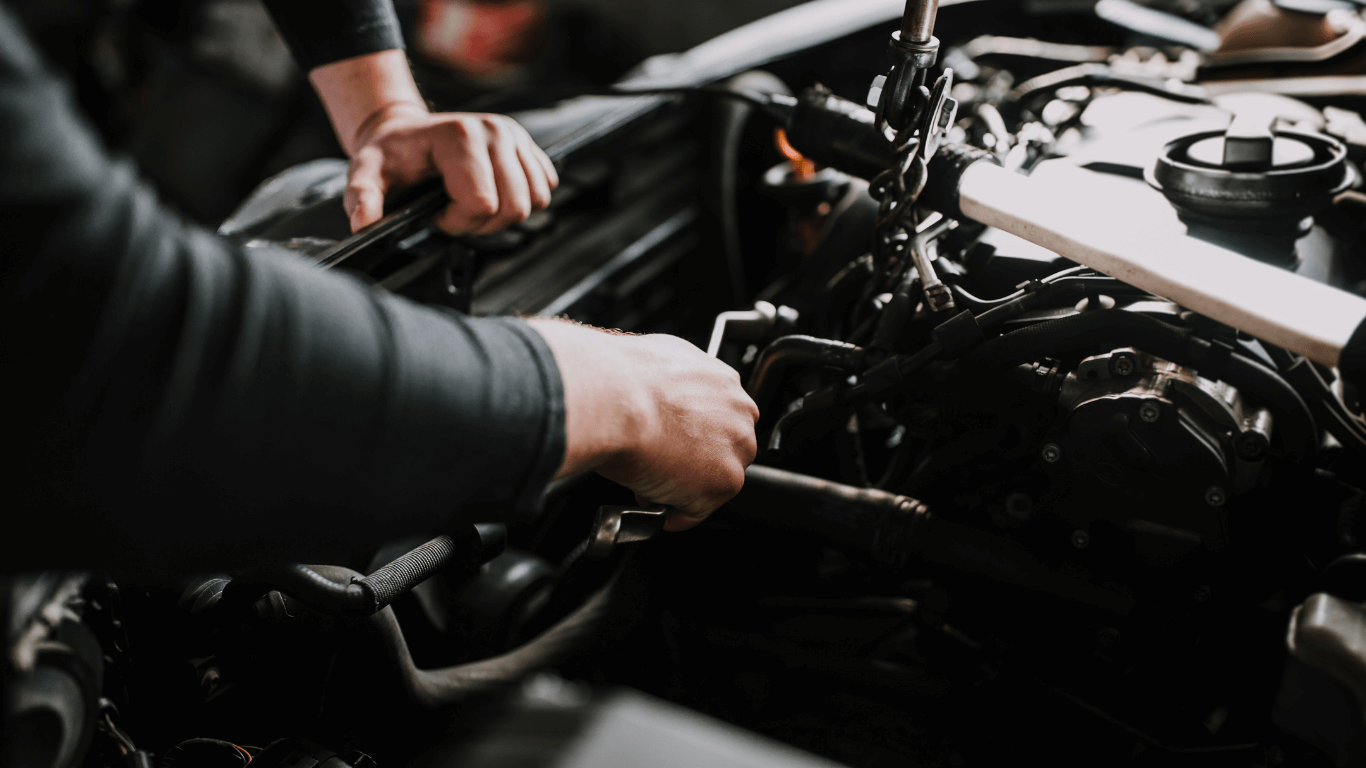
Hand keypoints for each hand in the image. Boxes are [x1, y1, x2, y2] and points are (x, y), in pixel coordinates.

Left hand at [345, 104, 558, 234]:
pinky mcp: (527, 144)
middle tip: (455, 212)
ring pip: (535, 201)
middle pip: (514, 207)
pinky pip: (545, 188)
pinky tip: (492, 193)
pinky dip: (521, 200)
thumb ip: (363, 197)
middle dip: (483, 223)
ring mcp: (515, 135)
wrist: (405, 132)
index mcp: (459, 136)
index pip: (483, 204)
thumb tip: (364, 223)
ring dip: (503, 215)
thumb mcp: (366, 173)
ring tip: (473, 204)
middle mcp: (494, 130)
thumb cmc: (391, 155)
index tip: (436, 212)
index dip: (458, 222)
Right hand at [526, 319, 759, 530]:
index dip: (689, 432)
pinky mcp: (725, 483)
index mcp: (724, 381)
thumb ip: (674, 380)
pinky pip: (694, 511)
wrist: (618, 401)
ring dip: (681, 486)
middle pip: (722, 448)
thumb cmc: (623, 380)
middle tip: (654, 459)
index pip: (718, 415)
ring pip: (712, 480)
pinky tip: (646, 493)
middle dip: (691, 459)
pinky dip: (670, 512)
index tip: (669, 438)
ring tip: (647, 475)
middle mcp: (740, 413)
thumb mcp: (657, 359)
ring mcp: (736, 449)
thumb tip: (659, 391)